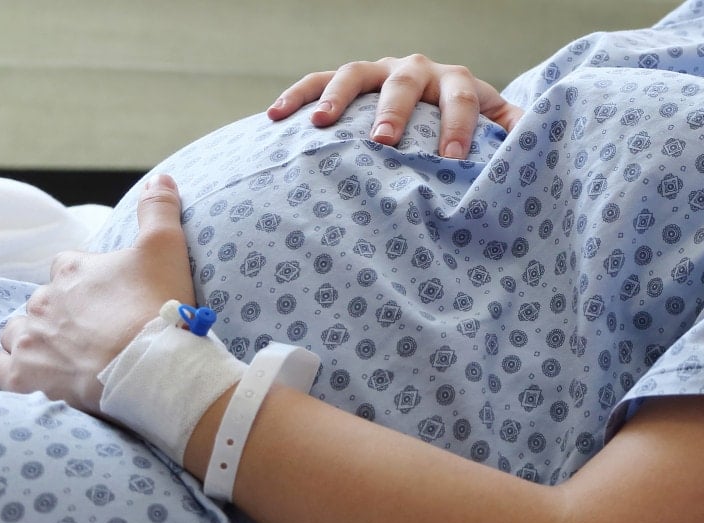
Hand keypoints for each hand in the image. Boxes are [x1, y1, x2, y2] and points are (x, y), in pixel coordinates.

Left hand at [0, 174, 193, 415]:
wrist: (150, 364)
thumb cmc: (157, 304)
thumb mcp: (166, 247)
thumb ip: (159, 210)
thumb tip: (160, 178)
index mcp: (73, 268)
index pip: (68, 266)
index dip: (85, 279)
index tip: (106, 293)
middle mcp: (46, 299)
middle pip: (44, 299)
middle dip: (63, 310)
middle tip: (95, 327)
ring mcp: (33, 338)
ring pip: (18, 329)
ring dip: (32, 332)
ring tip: (53, 344)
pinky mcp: (28, 375)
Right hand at [267, 54, 523, 158]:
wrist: (429, 100)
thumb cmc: (459, 124)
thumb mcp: (491, 125)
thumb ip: (511, 132)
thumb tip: (540, 148)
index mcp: (455, 81)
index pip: (463, 96)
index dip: (459, 126)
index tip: (452, 162)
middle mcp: (415, 69)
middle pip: (405, 80)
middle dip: (394, 109)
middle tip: (383, 141)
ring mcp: (376, 71)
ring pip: (354, 73)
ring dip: (336, 97)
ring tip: (320, 124)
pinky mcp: (345, 80)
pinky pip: (315, 80)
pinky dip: (295, 96)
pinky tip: (273, 116)